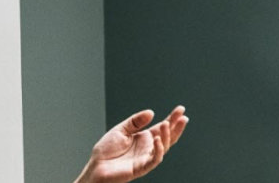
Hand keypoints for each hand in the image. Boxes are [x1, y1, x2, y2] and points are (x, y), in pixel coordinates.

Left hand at [75, 106, 189, 182]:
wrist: (96, 167)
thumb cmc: (106, 151)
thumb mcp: (121, 129)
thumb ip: (135, 121)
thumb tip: (151, 112)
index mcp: (144, 138)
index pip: (162, 127)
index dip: (172, 119)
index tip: (180, 109)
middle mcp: (148, 147)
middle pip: (168, 137)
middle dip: (176, 127)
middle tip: (183, 117)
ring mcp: (146, 158)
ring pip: (163, 148)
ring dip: (167, 136)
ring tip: (166, 124)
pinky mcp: (141, 167)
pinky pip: (154, 160)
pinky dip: (158, 150)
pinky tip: (158, 140)